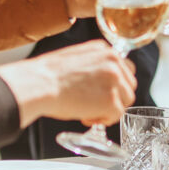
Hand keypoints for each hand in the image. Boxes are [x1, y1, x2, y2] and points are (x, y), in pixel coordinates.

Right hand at [0, 40, 136, 125]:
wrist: (39, 84)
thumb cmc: (49, 75)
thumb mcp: (76, 58)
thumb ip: (94, 64)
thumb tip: (99, 80)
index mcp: (104, 49)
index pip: (123, 69)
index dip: (113, 84)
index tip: (100, 92)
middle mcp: (113, 61)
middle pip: (128, 85)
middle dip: (115, 97)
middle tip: (94, 104)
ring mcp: (114, 80)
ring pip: (126, 100)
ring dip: (110, 109)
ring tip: (88, 111)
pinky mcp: (111, 100)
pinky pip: (117, 115)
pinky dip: (103, 120)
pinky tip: (86, 116)